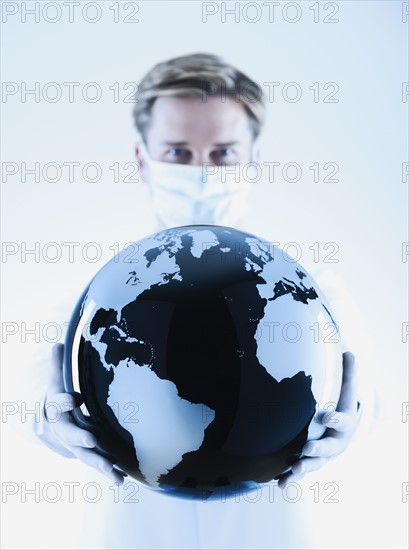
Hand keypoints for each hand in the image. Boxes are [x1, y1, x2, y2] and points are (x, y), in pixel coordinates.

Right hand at [34, 342, 124, 483]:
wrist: (53, 426)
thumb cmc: (59, 400)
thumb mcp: (56, 382)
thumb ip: (58, 366)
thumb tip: (56, 344)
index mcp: (58, 411)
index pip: (58, 404)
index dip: (64, 401)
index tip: (74, 398)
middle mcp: (66, 430)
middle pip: (71, 434)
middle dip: (81, 437)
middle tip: (92, 439)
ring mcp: (77, 445)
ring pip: (86, 455)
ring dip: (99, 462)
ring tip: (112, 470)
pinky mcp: (89, 453)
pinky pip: (98, 463)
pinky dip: (109, 472)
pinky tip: (121, 480)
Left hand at [276, 351, 358, 489]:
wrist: (345, 429)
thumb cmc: (343, 404)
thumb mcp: (347, 389)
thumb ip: (347, 373)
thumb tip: (348, 351)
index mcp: (345, 423)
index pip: (342, 421)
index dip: (335, 419)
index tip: (326, 416)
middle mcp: (337, 442)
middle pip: (329, 448)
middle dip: (317, 449)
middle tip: (306, 448)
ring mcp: (325, 455)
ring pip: (316, 465)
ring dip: (304, 468)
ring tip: (293, 470)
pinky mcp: (312, 462)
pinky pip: (302, 473)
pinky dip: (291, 478)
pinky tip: (279, 483)